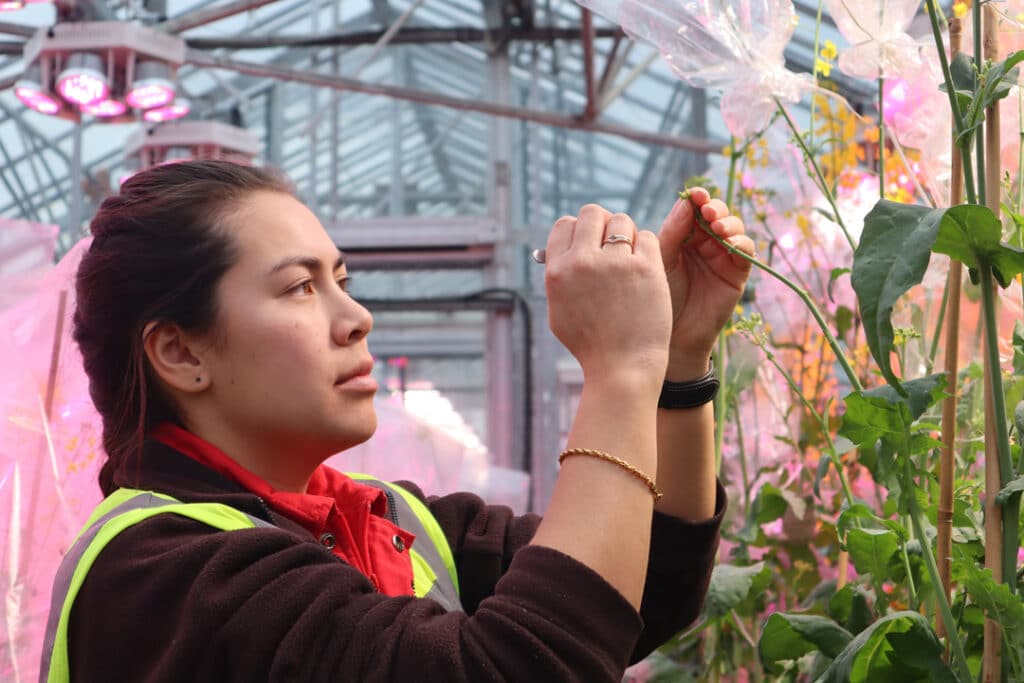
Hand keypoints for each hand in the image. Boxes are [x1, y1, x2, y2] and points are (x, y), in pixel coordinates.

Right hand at [545, 204, 671, 387]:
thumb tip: (558, 249)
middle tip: (612, 242)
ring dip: (626, 235)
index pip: (564, 225)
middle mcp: (583, 263)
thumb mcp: (559, 311)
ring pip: (622, 221)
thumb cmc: (591, 344)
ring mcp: (615, 264)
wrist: (622, 368)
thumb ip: (558, 277)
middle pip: (592, 213)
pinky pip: (647, 237)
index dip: (578, 230)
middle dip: (602, 224)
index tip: (588, 243)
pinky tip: (645, 269)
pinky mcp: (645, 268)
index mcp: (557, 272)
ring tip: (629, 259)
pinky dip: (646, 248)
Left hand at [658, 188, 754, 378]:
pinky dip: (741, 242)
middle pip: (717, 214)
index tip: (695, 194)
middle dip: (714, 208)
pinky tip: (729, 243)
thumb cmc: (658, 297)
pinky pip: (745, 251)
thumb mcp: (660, 261)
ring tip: (717, 227)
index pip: (694, 209)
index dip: (697, 199)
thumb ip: (672, 232)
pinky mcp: (737, 272)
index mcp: (683, 235)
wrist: (668, 335)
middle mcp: (704, 242)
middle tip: (707, 211)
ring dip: (728, 223)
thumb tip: (686, 202)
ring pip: (733, 228)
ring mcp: (722, 256)